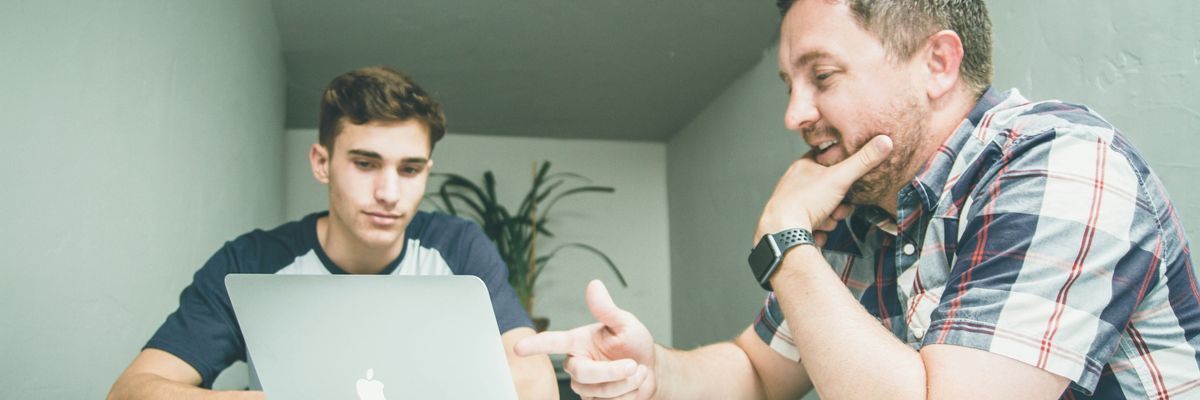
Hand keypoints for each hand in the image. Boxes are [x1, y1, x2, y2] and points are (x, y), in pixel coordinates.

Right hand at [514, 280, 655, 398]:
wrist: (651, 370)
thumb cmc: (634, 343)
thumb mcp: (625, 323)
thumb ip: (607, 309)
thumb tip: (594, 285)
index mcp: (578, 342)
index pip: (553, 342)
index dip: (536, 345)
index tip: (518, 348)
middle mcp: (577, 363)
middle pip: (583, 373)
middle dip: (613, 371)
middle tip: (633, 364)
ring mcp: (584, 386)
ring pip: (599, 391)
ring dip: (626, 383)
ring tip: (636, 370)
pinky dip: (629, 394)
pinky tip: (632, 385)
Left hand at [754, 135, 892, 245]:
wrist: (784, 232)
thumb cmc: (806, 201)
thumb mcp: (840, 177)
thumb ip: (863, 161)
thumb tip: (885, 141)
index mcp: (803, 167)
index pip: (826, 160)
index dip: (842, 171)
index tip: (848, 180)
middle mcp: (795, 184)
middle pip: (828, 190)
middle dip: (839, 203)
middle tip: (839, 208)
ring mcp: (792, 204)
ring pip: (822, 209)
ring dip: (829, 219)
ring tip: (825, 221)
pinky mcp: (791, 223)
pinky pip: (813, 226)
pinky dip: (818, 231)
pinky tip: (816, 232)